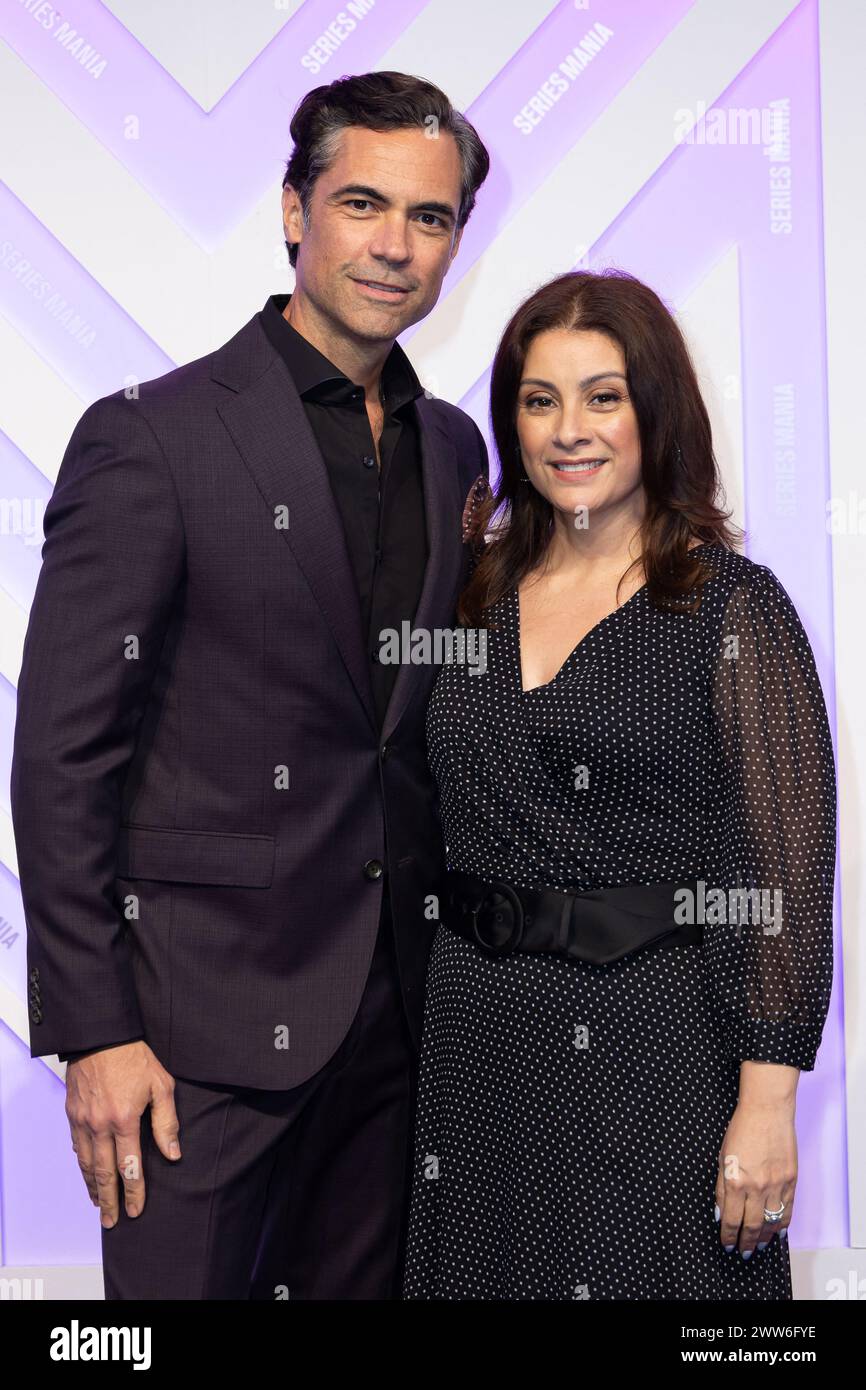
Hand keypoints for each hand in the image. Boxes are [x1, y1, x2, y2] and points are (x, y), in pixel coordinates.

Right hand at [64, 1041, 179, 1227]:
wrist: (102, 1035)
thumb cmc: (134, 1057)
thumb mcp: (161, 1085)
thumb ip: (167, 1123)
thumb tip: (173, 1154)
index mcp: (124, 1120)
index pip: (129, 1167)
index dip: (134, 1192)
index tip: (135, 1210)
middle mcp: (99, 1125)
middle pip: (103, 1173)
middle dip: (109, 1200)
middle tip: (113, 1221)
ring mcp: (82, 1120)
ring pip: (85, 1163)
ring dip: (92, 1186)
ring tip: (99, 1203)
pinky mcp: (72, 1113)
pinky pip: (76, 1146)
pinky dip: (81, 1164)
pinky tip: (87, 1172)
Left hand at [715, 1095, 796, 1256]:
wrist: (767, 1111)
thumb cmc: (741, 1129)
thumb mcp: (722, 1157)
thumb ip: (722, 1188)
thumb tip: (721, 1213)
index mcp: (735, 1181)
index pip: (731, 1220)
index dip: (728, 1236)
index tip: (727, 1244)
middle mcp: (757, 1187)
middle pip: (751, 1226)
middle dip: (745, 1243)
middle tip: (742, 1252)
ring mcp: (776, 1185)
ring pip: (771, 1222)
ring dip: (763, 1238)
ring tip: (757, 1246)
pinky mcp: (791, 1180)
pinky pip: (788, 1210)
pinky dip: (782, 1224)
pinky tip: (777, 1232)